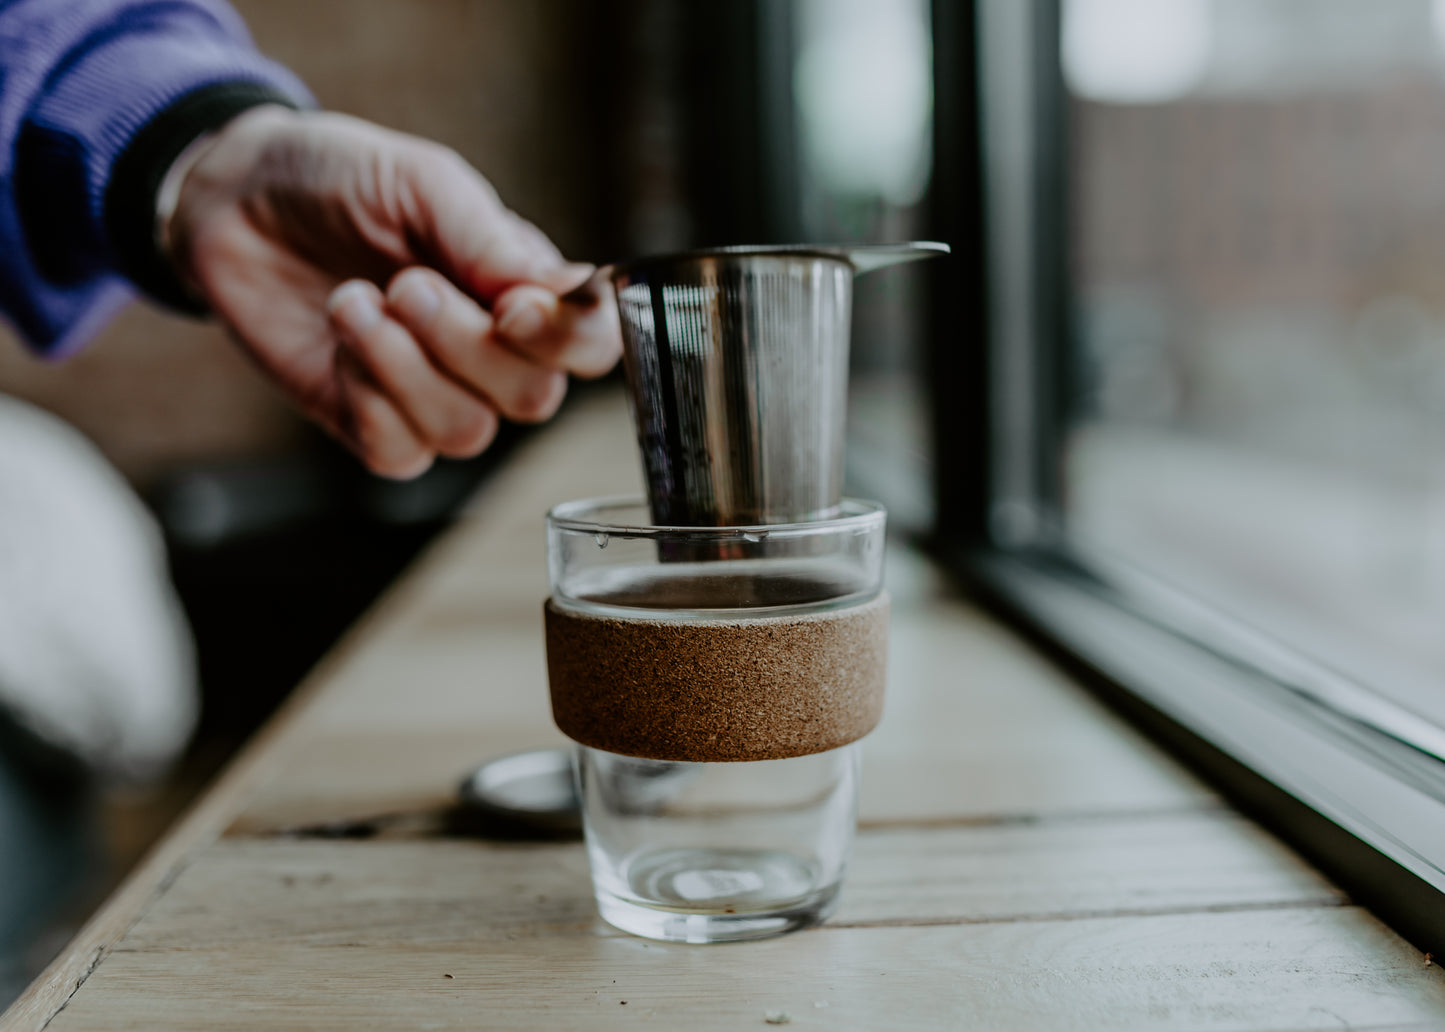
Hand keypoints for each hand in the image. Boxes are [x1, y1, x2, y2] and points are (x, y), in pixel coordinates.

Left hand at [167, 105, 620, 477]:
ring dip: (403, 365)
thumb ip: (490, 238)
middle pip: (533, 399)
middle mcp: (490, 353)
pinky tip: (342, 333)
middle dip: (466, 345)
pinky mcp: (369, 424)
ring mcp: (431, 396)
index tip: (513, 306)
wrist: (239, 199)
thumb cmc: (341, 180)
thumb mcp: (420, 182)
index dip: (566, 340)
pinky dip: (365, 391)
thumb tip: (558, 291)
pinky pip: (398, 451)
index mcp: (523, 290)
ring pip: (465, 432)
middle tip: (407, 283)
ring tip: (357, 298)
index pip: (591, 346)